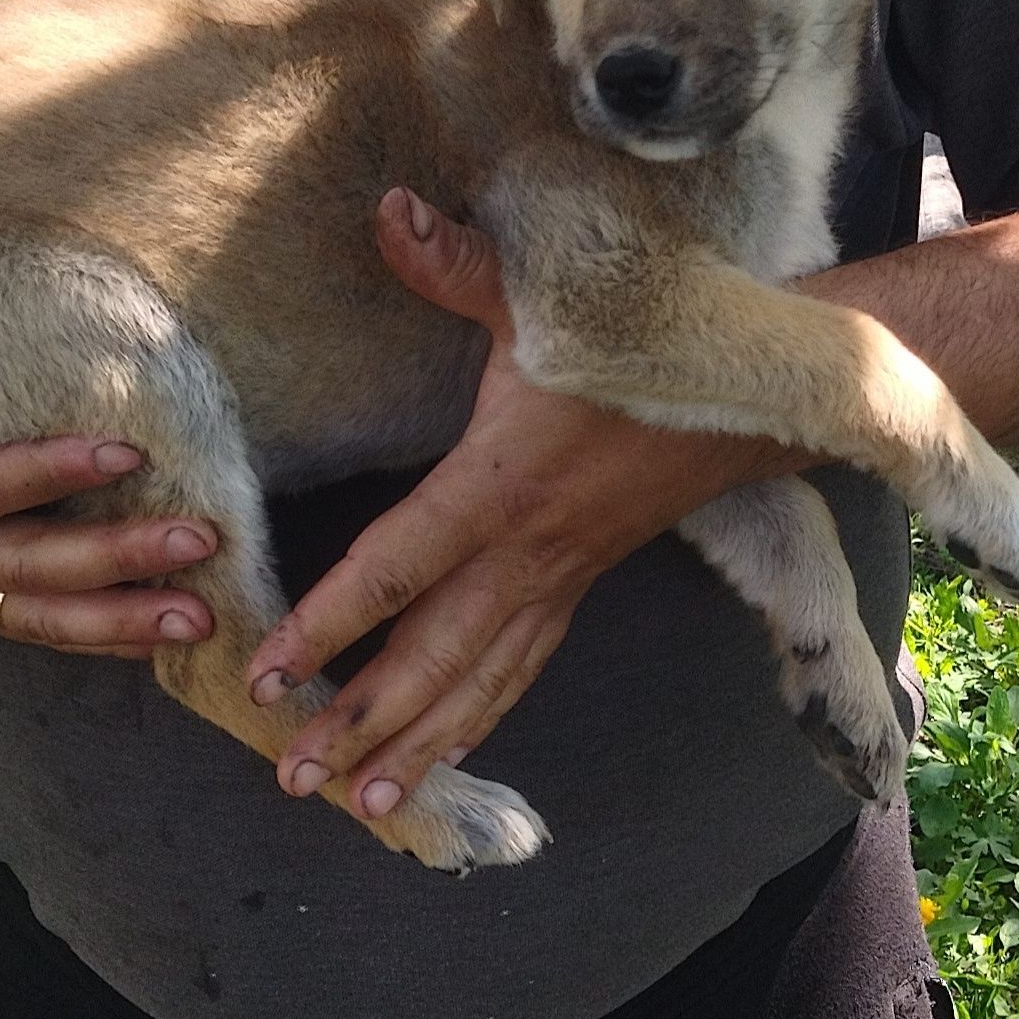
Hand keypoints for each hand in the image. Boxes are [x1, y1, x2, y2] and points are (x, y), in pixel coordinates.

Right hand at [0, 242, 218, 654]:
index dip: (43, 474)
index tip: (123, 452)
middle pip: (24, 568)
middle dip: (115, 558)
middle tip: (199, 541)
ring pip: (34, 618)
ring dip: (122, 620)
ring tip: (203, 614)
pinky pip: (24, 630)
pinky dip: (92, 638)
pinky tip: (159, 639)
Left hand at [246, 189, 793, 819]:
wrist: (753, 400)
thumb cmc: (643, 349)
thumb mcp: (550, 299)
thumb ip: (456, 265)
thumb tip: (385, 210)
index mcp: (499, 486)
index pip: (395, 569)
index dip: (325, 624)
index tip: (266, 672)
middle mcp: (525, 553)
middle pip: (432, 657)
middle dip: (363, 723)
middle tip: (295, 777)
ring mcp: (557, 582)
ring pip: (480, 684)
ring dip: (420, 748)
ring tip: (362, 808)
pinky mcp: (579, 588)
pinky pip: (522, 671)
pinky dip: (480, 721)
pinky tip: (447, 760)